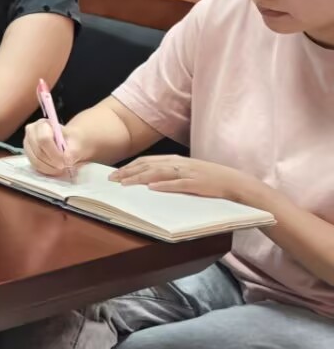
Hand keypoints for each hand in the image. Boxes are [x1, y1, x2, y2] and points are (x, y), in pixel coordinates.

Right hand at [21, 116, 90, 178]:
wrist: (67, 143)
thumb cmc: (71, 141)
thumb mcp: (76, 143)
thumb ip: (73, 151)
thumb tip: (67, 160)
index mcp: (43, 124)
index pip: (44, 139)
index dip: (54, 153)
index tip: (65, 162)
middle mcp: (31, 132)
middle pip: (38, 151)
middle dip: (52, 162)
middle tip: (64, 166)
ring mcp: (27, 143)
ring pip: (35, 160)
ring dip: (50, 168)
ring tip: (60, 168)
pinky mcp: (28, 154)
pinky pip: (34, 165)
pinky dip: (46, 170)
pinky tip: (54, 169)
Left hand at [112, 156, 272, 206]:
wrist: (237, 183)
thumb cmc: (210, 179)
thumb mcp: (187, 172)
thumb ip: (170, 174)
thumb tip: (149, 180)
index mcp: (176, 160)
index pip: (146, 161)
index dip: (129, 166)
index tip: (114, 173)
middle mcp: (179, 163)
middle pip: (148, 165)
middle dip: (128, 172)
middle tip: (112, 179)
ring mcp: (188, 173)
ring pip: (159, 173)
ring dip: (140, 178)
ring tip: (125, 183)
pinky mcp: (198, 184)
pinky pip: (179, 184)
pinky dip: (165, 185)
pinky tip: (153, 188)